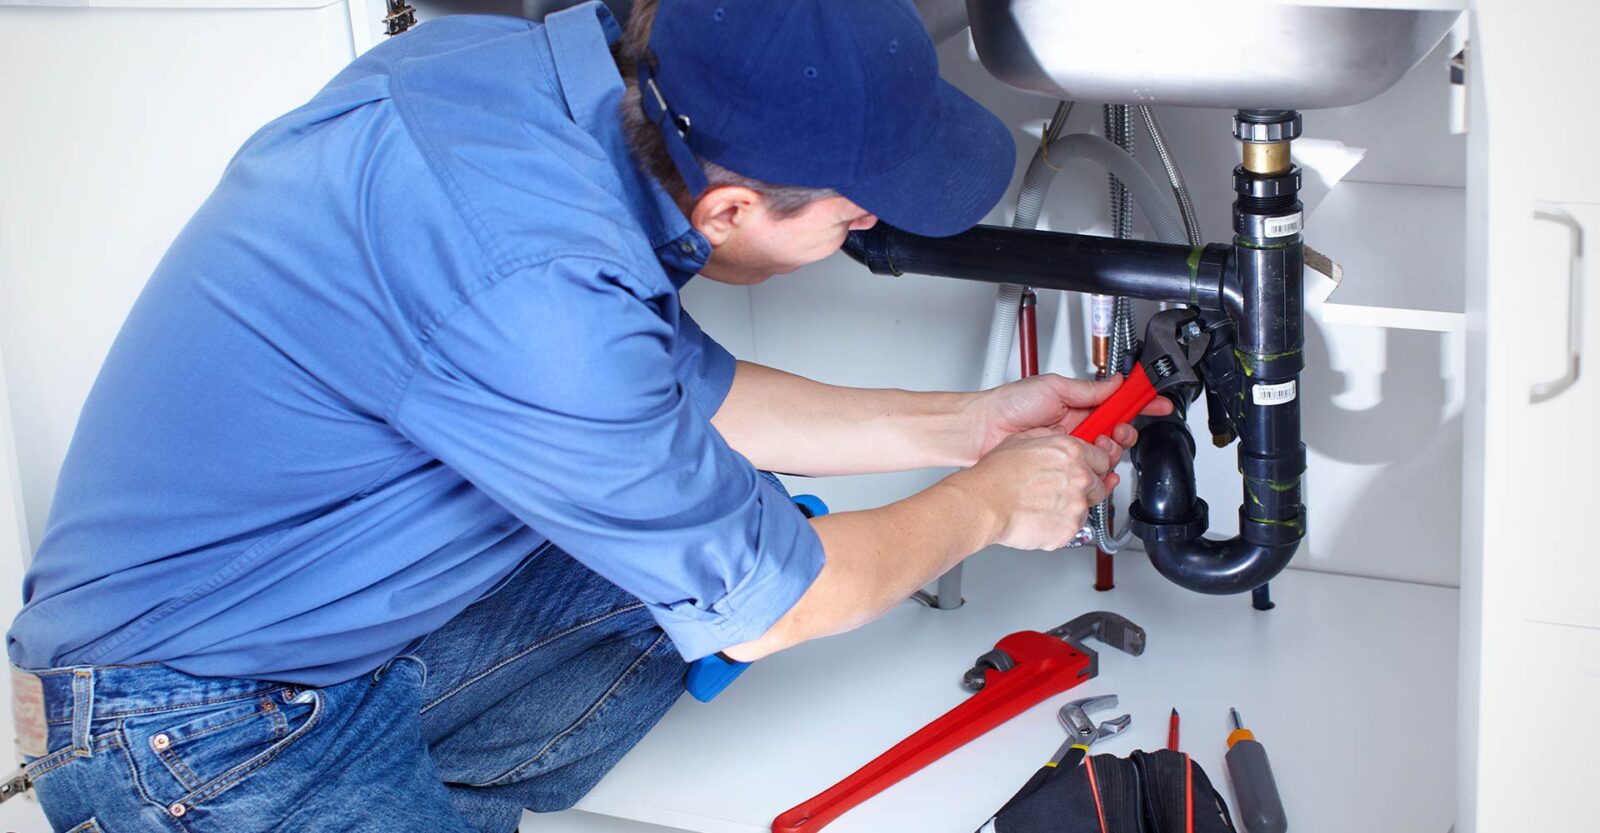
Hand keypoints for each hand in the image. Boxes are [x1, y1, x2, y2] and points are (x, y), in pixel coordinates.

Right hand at [946, 428, 1120, 550]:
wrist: (984, 504)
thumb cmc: (995, 475)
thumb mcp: (1021, 440)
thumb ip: (1049, 437)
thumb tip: (1057, 436)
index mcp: (1071, 452)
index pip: (1103, 458)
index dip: (1094, 465)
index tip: (1087, 470)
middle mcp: (1080, 476)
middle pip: (1100, 484)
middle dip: (1085, 488)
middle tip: (1059, 490)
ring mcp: (1077, 504)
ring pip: (1087, 508)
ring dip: (1071, 508)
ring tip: (1043, 505)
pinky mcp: (1070, 529)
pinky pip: (1072, 528)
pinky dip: (1059, 526)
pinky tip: (1040, 517)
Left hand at [968, 373, 1172, 462]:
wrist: (983, 431)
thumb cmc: (1009, 405)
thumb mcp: (1054, 387)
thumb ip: (1088, 389)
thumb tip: (1116, 382)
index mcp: (1078, 404)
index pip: (1117, 403)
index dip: (1139, 403)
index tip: (1157, 402)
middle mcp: (1077, 427)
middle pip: (1118, 432)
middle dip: (1125, 432)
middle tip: (1116, 432)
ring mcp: (1070, 448)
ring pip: (1107, 454)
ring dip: (1110, 451)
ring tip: (1097, 446)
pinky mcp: (1062, 467)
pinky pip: (1089, 472)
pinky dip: (1099, 472)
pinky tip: (1096, 469)